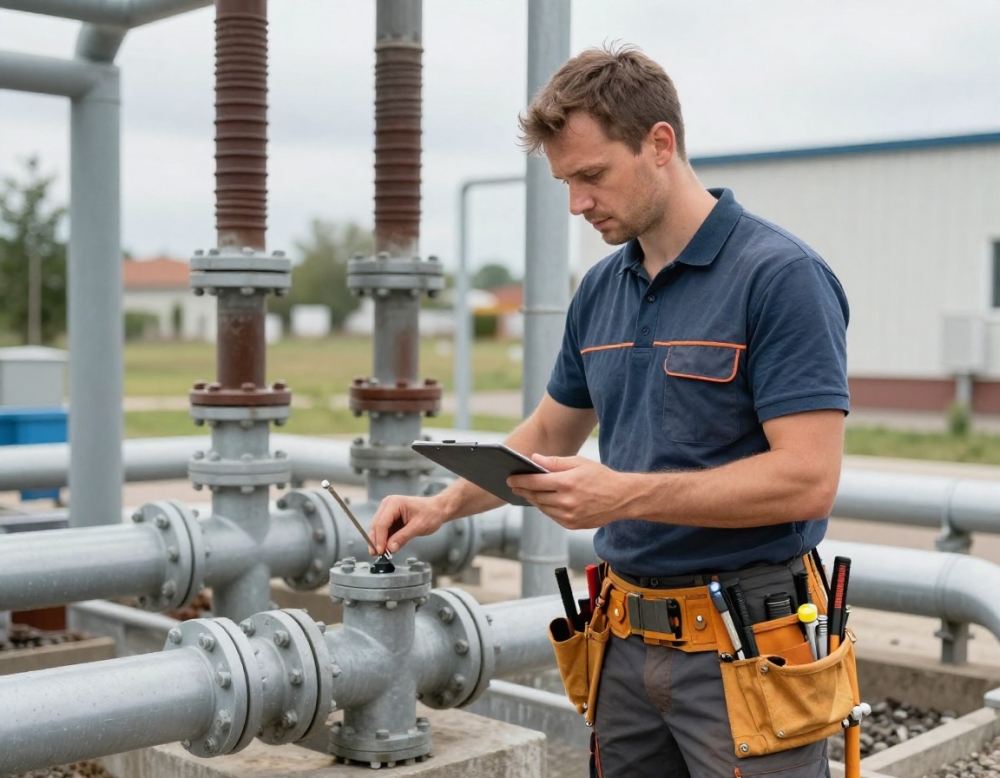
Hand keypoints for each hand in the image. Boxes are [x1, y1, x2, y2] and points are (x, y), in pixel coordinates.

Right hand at [368, 494, 446, 555]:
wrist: (438, 509)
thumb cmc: (431, 513)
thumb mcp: (418, 526)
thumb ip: (403, 537)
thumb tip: (390, 548)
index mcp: (394, 503)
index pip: (382, 523)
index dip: (379, 539)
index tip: (380, 552)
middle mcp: (388, 505)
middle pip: (376, 526)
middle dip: (376, 541)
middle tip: (377, 555)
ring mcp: (388, 511)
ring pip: (377, 529)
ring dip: (379, 541)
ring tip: (382, 554)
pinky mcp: (390, 518)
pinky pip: (384, 530)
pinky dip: (384, 540)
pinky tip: (386, 549)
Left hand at [507, 454, 627, 529]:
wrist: (622, 498)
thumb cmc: (601, 476)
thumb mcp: (579, 463)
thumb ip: (555, 462)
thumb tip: (534, 459)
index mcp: (566, 483)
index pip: (534, 482)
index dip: (519, 480)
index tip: (510, 478)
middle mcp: (566, 501)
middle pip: (535, 496)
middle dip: (523, 490)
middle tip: (514, 486)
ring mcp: (569, 516)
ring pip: (542, 507)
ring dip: (533, 500)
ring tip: (526, 492)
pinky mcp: (572, 525)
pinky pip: (552, 516)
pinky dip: (545, 508)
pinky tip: (543, 501)